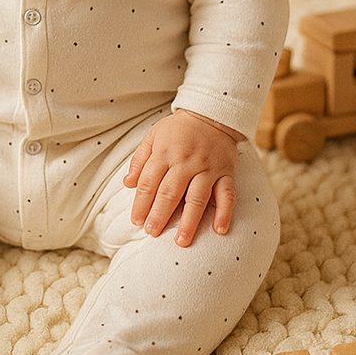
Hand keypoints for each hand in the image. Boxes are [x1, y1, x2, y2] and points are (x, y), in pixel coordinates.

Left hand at [123, 109, 243, 246]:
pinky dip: (225, 212)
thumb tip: (127, 183)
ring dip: (189, 220)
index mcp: (165, 153)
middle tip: (152, 233)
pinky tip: (219, 230)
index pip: (150, 182)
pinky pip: (227, 194)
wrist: (211, 113)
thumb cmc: (178, 129)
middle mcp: (186, 162)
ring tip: (181, 241)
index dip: (141, 203)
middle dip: (160, 214)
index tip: (136, 221)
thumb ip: (140, 159)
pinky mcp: (226, 172)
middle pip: (170, 192)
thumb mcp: (153, 135)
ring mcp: (207, 168)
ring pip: (197, 197)